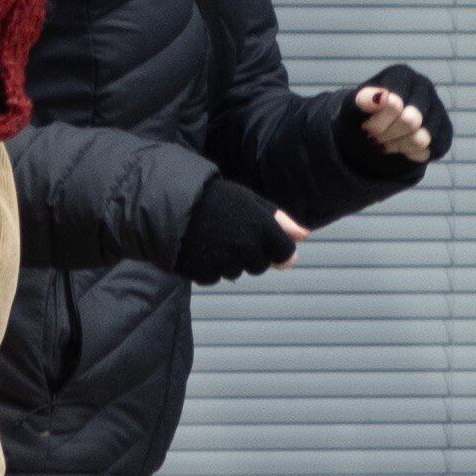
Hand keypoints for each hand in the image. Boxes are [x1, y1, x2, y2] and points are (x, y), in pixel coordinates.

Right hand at [175, 179, 307, 284]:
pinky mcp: (204, 273)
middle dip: (249, 253)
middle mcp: (247, 248)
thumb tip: (305, 236)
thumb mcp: (250, 201)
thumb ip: (280, 221)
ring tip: (211, 236)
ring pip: (235, 272)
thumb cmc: (214, 198)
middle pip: (259, 265)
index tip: (259, 236)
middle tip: (229, 230)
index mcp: (263, 228)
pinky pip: (213, 277)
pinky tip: (198, 247)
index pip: (285, 255)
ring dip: (227, 260)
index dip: (275, 248)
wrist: (170, 201)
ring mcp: (225, 262)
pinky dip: (207, 266)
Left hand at [349, 63, 450, 166]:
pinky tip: (402, 147)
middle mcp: (424, 86)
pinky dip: (412, 154)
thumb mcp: (353, 110)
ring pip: (422, 138)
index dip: (376, 123)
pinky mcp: (445, 130)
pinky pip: (432, 149)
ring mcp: (438, 107)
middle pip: (410, 121)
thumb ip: (362, 101)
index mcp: (401, 75)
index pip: (394, 105)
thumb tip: (381, 97)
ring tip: (387, 141)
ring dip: (398, 146)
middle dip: (387, 136)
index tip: (365, 128)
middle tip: (375, 138)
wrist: (372, 132)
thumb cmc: (363, 117)